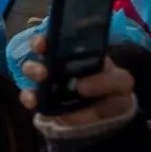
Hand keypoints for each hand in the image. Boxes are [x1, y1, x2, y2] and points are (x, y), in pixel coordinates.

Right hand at [21, 38, 137, 126]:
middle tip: (42, 50)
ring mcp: (49, 80)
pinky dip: (28, 97)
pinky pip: (30, 95)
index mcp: (79, 52)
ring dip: (33, 69)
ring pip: (32, 68)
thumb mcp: (121, 83)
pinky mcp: (43, 100)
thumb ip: (110, 81)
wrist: (109, 118)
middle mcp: (59, 61)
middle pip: (41, 46)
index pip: (61, 34)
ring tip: (42, 77)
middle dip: (38, 45)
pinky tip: (33, 101)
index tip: (47, 39)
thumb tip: (80, 86)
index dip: (52, 33)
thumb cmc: (113, 92)